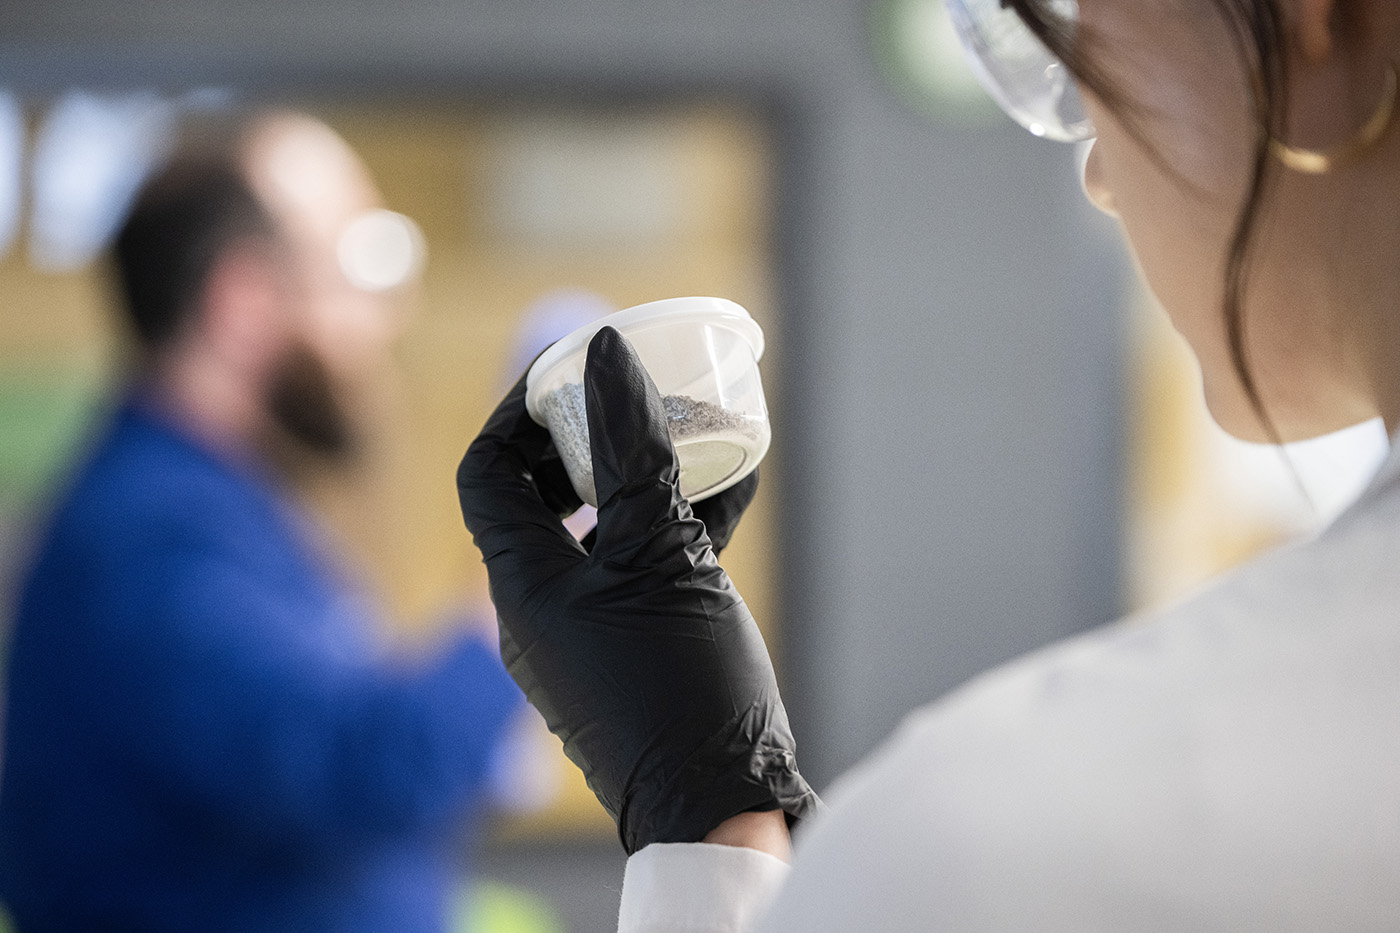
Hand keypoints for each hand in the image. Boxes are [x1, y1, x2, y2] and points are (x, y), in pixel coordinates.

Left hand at [458, 326, 820, 853]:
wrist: (715, 808)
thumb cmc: (678, 681)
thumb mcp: (659, 551)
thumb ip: (632, 452)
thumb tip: (605, 355)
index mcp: (521, 582)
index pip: (487, 471)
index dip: (519, 410)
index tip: (573, 367)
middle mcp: (540, 607)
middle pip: (541, 497)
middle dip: (588, 437)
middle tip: (635, 394)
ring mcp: (586, 633)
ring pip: (601, 531)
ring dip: (642, 477)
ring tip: (694, 430)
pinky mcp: (632, 652)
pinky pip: (641, 568)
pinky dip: (675, 525)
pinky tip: (732, 486)